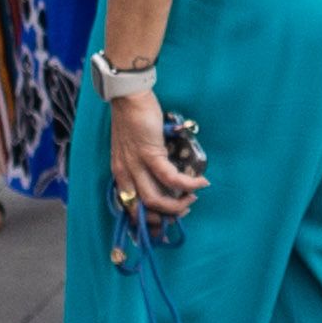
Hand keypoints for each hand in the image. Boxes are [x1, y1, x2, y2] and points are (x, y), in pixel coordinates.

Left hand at [106, 89, 201, 221]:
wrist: (128, 99)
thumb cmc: (132, 121)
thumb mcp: (131, 149)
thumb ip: (141, 165)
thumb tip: (162, 178)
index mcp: (120, 174)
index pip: (129, 208)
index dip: (147, 221)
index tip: (165, 223)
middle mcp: (125, 174)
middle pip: (143, 208)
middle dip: (166, 215)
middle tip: (184, 210)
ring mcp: (136, 165)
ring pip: (154, 199)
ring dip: (177, 204)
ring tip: (193, 198)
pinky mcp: (149, 154)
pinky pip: (170, 177)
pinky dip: (187, 183)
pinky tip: (201, 182)